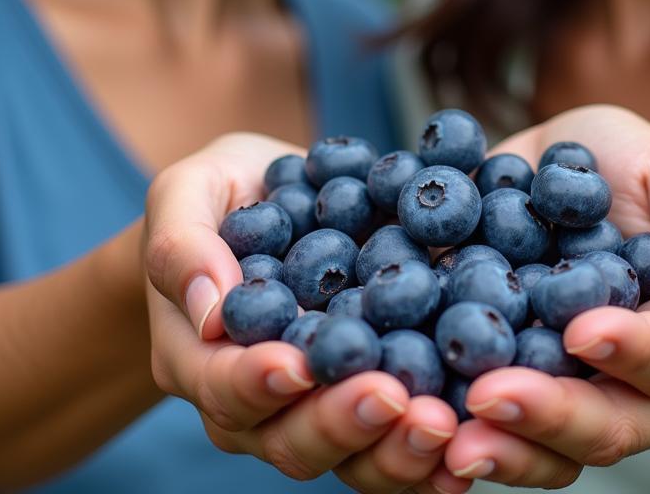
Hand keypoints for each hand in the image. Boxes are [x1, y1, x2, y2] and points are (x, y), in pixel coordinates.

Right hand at [144, 132, 467, 493]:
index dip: (258, 381)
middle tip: (392, 399)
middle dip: (340, 422)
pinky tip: (467, 439)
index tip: (300, 365)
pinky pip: (392, 438)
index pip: (222, 383)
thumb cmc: (216, 196)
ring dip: (393, 448)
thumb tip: (210, 308)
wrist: (264, 206)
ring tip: (442, 423)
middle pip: (289, 436)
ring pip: (347, 454)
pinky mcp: (367, 395)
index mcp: (198, 355)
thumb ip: (182, 244)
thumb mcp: (186, 194)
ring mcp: (314, 405)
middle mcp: (256, 398)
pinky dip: (427, 450)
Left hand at [442, 105, 649, 485]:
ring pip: (558, 451)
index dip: (629, 350)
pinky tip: (432, 433)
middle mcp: (649, 390)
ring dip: (508, 450)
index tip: (579, 331)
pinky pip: (508, 440)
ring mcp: (585, 401)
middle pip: (610, 424)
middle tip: (490, 394)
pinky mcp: (527, 395)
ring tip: (455, 440)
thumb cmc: (644, 173)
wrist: (583, 175)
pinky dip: (475, 441)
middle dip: (552, 414)